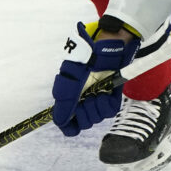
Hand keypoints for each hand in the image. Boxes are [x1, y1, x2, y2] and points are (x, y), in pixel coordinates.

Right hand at [51, 22, 139, 136]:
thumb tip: (60, 121)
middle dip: (86, 112)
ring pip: (97, 117)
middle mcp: (82, 99)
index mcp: (68, 95)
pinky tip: (107, 91)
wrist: (109, 44)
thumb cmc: (87, 54)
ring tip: (98, 90)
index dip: (70, 126)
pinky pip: (110, 110)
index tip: (74, 124)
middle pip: (83, 122)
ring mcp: (96, 97)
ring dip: (97, 104)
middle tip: (88, 97)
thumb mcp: (71, 73)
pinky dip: (109, 101)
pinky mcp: (111, 96)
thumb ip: (65, 98)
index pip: (66, 123)